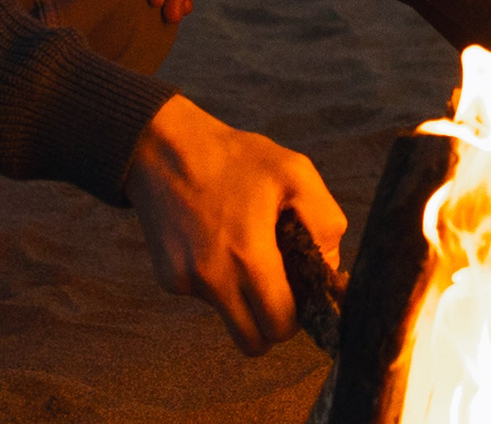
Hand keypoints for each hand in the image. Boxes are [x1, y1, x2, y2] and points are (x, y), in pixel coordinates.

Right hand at [125, 95, 347, 354]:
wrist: (163, 147)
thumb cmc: (235, 157)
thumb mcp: (295, 172)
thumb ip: (325, 221)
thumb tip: (327, 267)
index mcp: (249, 255)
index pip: (280, 325)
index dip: (297, 315)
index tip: (300, 290)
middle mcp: (213, 278)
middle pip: (252, 341)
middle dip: (271, 322)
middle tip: (278, 286)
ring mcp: (185, 281)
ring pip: (228, 318)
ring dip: (242, 300)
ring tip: (244, 250)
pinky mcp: (167, 278)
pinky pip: (204, 296)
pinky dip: (217, 280)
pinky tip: (216, 240)